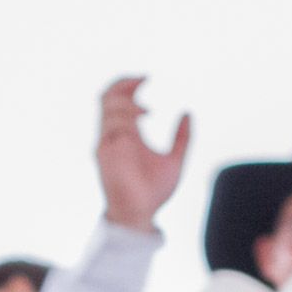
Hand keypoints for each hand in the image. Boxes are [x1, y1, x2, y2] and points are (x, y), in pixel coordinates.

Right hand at [96, 77, 191, 232]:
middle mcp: (116, 135)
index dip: (130, 83)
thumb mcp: (176, 159)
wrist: (142, 214)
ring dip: (126, 102)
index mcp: (129, 134)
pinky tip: (140, 121)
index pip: (120, 99)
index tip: (146, 77)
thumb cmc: (155, 191)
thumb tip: (188, 113)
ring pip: (106, 107)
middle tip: (142, 79)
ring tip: (147, 112)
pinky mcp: (104, 153)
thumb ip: (182, 138)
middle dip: (123, 83)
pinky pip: (108, 126)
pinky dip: (123, 117)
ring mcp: (108, 142)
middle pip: (107, 96)